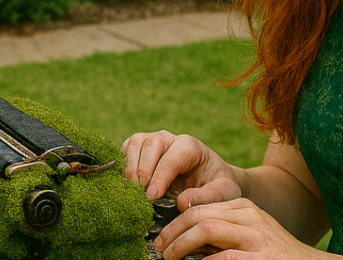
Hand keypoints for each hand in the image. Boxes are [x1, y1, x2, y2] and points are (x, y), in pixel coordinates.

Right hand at [121, 130, 243, 208]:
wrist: (210, 179)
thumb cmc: (216, 184)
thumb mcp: (221, 192)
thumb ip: (205, 197)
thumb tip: (183, 202)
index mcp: (190, 147)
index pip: (172, 157)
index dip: (160, 176)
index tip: (152, 197)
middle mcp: (170, 139)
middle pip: (151, 143)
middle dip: (142, 169)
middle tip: (139, 194)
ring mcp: (152, 142)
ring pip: (135, 143)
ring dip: (128, 166)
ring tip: (129, 190)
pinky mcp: (139, 151)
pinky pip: (124, 151)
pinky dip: (120, 167)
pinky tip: (123, 186)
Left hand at [154, 198, 323, 259]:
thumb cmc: (272, 255)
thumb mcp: (248, 236)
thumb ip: (221, 234)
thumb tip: (183, 243)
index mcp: (243, 208)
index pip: (199, 207)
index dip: (174, 223)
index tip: (161, 238)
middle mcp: (249, 216)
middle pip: (198, 216)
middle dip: (172, 233)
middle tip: (159, 250)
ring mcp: (256, 236)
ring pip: (206, 230)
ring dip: (180, 246)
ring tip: (169, 258)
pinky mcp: (261, 258)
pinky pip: (223, 258)